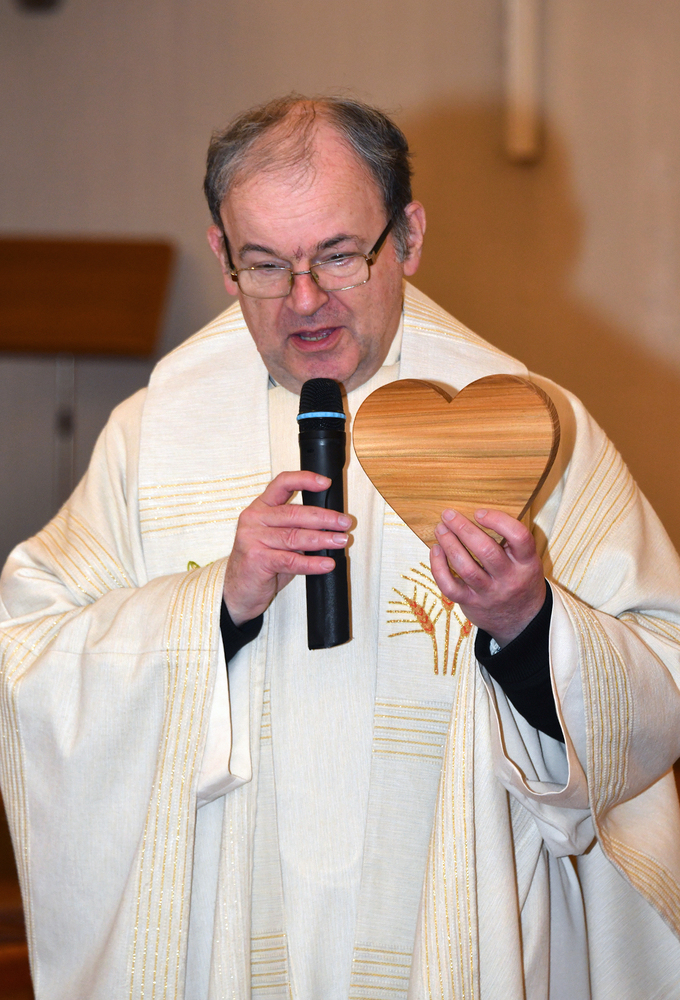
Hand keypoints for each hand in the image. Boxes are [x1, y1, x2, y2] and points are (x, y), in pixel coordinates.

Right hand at [223, 471, 350, 625]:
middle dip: (325, 517)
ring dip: (323, 539)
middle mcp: (254, 519)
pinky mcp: (257, 559)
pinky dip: (312, 563)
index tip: (325, 483)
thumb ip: (294, 527)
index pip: (281, 484)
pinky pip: (291, 560)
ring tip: (341, 541)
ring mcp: (253, 538)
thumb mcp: (274, 538)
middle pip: (295, 513)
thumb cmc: (260, 563)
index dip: (304, 480)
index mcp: (259, 508)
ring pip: (296, 536)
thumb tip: (330, 525)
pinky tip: (326, 564)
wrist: (236, 592)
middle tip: (345, 522)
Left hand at [429, 508, 545, 646]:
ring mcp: (489, 593)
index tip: (479, 512)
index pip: (519, 537)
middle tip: (448, 515)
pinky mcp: (471, 603)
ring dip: (449, 544)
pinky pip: (450, 586)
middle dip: (463, 528)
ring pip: (466, 567)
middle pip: (486, 551)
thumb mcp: (527, 562)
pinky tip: (435, 551)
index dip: (498, 520)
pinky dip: (438, 567)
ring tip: (440, 529)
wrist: (521, 622)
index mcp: (527, 563)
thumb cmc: (520, 582)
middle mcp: (509, 578)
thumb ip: (510, 543)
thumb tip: (475, 514)